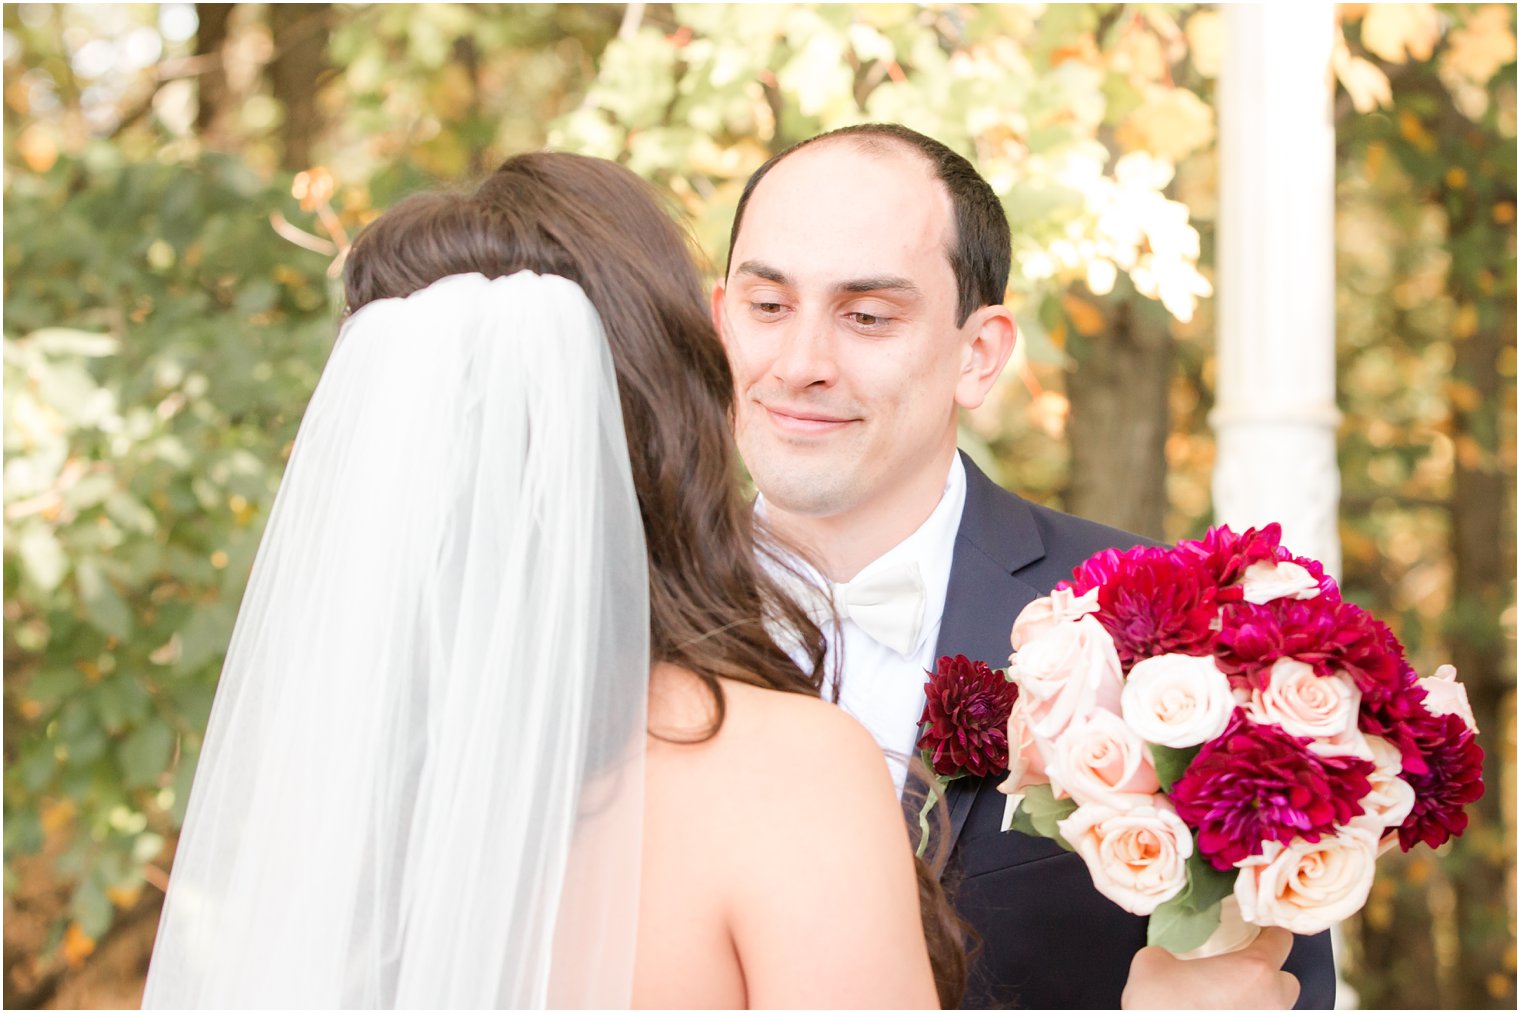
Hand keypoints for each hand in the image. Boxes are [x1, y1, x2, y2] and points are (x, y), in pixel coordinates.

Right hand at [1122, 927, 1300, 1009]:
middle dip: (1268, 976)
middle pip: (1287, 981)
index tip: (1254, 932)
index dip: (1267, 932)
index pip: (1281, 939)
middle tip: (1238, 972)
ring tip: (1225, 1000)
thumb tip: (1164, 958)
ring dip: (1256, 1001)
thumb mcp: (1153, 963)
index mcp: (1254, 970)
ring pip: (1273, 1007)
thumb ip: (1169, 953)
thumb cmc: (1161, 1007)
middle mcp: (1270, 1001)